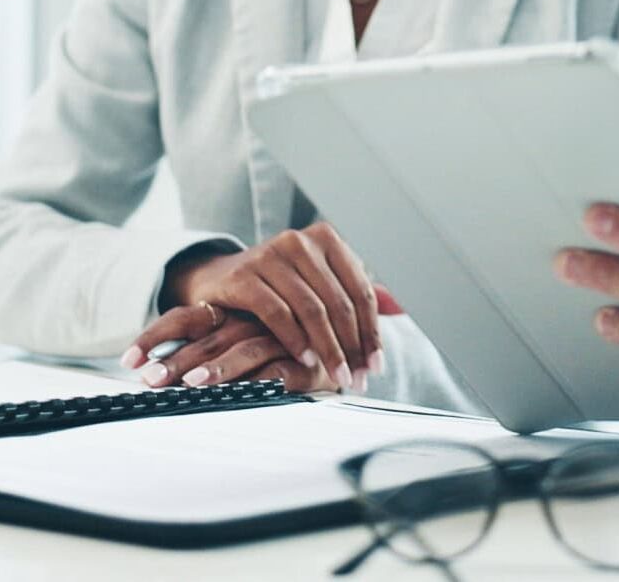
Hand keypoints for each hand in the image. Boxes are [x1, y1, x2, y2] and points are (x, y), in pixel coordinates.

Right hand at [159, 223, 401, 389]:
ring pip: (312, 309)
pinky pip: (278, 312)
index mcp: (327, 239)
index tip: (376, 366)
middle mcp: (301, 241)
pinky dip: (295, 339)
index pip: (360, 290)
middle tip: (357, 379)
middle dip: (352, 346)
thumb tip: (401, 307)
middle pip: (339, 302)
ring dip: (328, 348)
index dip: (371, 331)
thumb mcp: (317, 282)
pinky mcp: (245, 275)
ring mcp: (271, 255)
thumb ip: (353, 291)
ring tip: (337, 376)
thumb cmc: (277, 285)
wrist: (218, 280)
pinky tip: (305, 359)